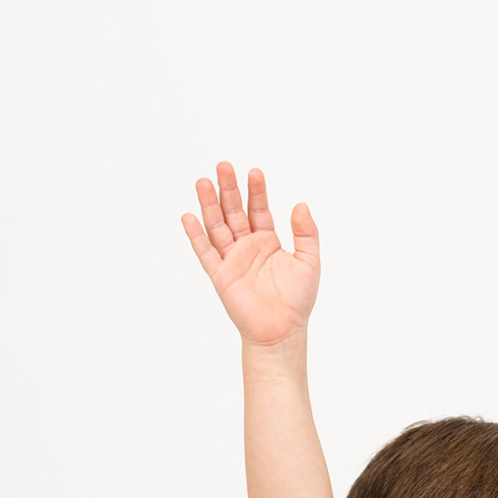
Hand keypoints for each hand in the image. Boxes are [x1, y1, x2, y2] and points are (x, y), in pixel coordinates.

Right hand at [181, 161, 319, 346]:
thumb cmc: (297, 300)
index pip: (259, 208)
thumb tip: (301, 204)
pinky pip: (205, 253)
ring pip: (217, 226)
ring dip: (209, 205)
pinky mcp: (220, 275)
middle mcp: (247, 246)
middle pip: (234, 211)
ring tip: (203, 182)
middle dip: (229, 189)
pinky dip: (196, 236)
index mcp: (267, 241)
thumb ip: (306, 232)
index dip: (256, 191)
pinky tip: (188, 216)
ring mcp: (232, 259)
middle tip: (223, 166)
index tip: (254, 172)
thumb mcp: (308, 261)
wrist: (282, 331)